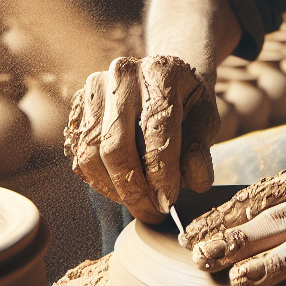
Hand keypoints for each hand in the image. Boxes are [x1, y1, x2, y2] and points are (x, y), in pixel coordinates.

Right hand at [64, 55, 218, 222]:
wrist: (162, 78)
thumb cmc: (187, 103)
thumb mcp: (205, 120)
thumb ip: (201, 150)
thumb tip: (195, 183)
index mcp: (161, 72)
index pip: (156, 131)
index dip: (161, 173)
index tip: (167, 202)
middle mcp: (123, 74)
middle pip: (116, 146)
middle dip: (133, 189)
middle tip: (150, 214)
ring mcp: (95, 86)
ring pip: (91, 152)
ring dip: (112, 188)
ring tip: (136, 203)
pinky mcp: (79, 103)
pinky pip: (79, 151)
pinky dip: (97, 178)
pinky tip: (119, 187)